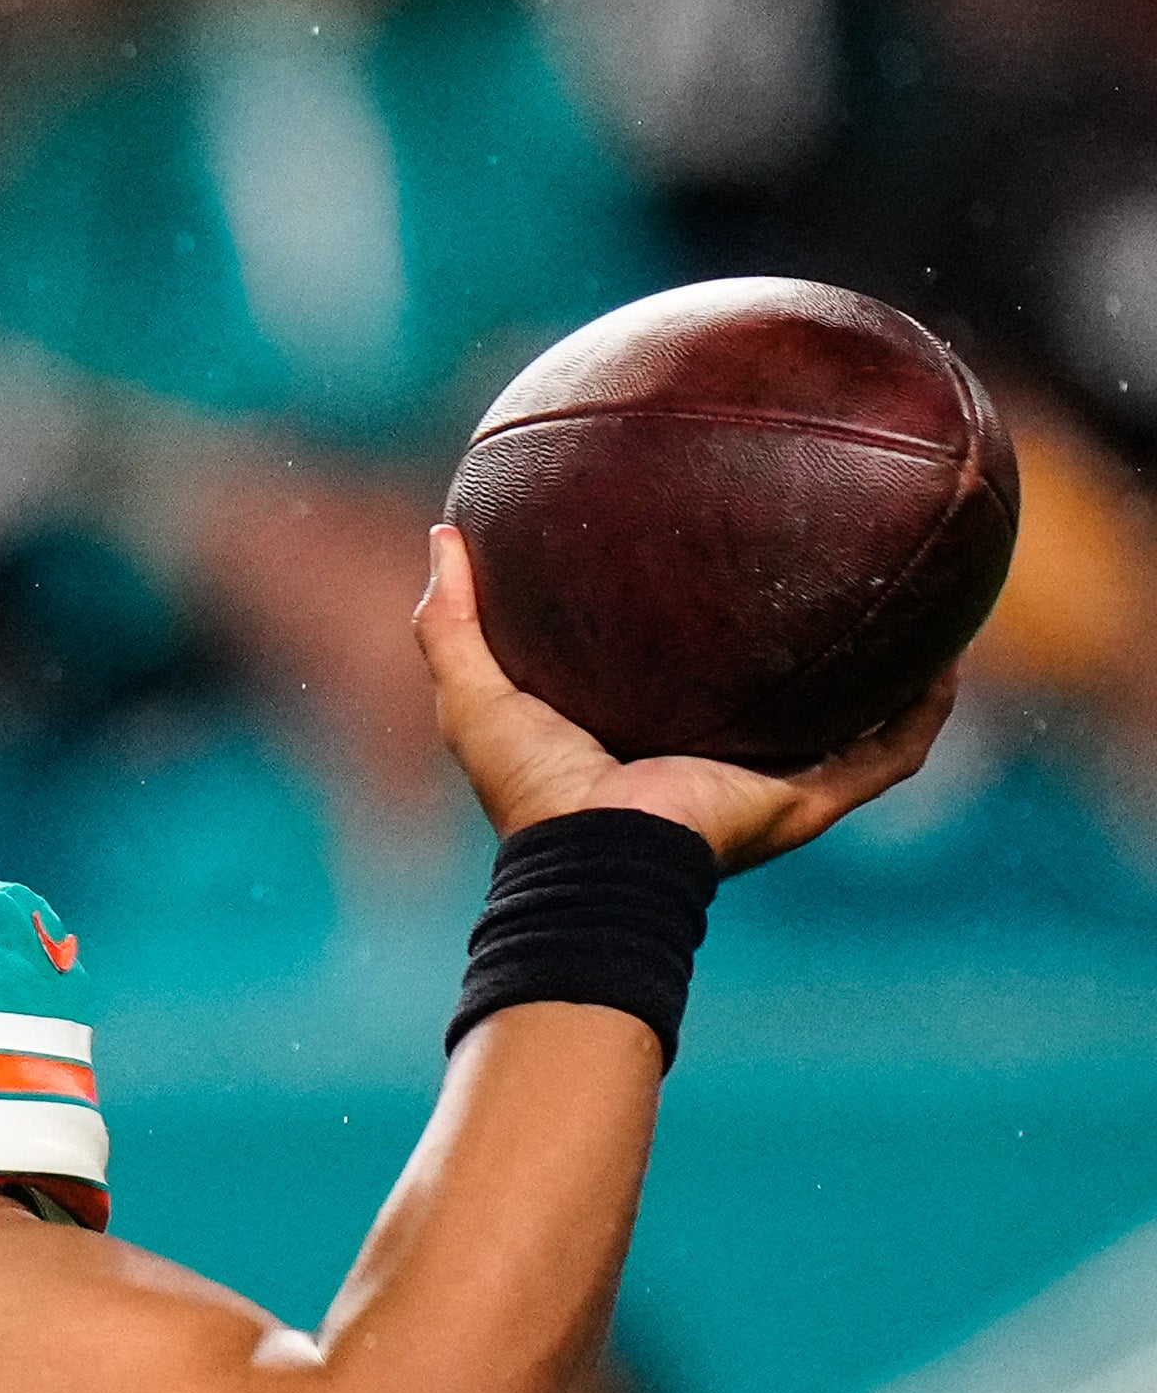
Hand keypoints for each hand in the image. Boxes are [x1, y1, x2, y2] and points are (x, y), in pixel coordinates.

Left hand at [412, 523, 953, 873]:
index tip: (725, 567)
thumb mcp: (476, 694)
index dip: (713, 630)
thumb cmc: (532, 790)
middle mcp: (720, 764)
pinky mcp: (805, 803)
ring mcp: (771, 788)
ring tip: (921, 613)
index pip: (693, 679)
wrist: (590, 863)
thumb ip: (451, 618)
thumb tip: (445, 529)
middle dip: (813, 645)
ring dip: (892, 680)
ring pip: (855, 729)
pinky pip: (885, 756)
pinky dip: (920, 718)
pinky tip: (947, 665)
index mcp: (652, 744)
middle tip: (834, 574)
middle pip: (784, 700)